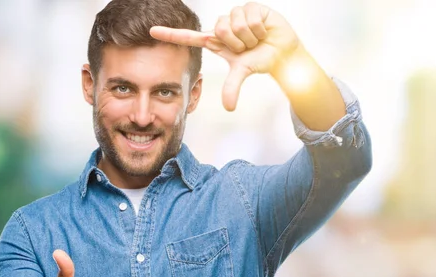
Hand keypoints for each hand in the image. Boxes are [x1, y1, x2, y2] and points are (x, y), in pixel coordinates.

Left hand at [150, 2, 301, 110]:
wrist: (283, 52)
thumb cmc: (261, 60)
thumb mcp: (243, 72)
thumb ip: (232, 87)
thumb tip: (229, 108)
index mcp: (216, 40)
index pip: (189, 37)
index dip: (171, 34)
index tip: (151, 32)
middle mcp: (223, 26)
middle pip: (220, 29)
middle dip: (238, 42)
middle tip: (248, 46)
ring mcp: (236, 14)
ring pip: (235, 23)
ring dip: (250, 35)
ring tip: (257, 38)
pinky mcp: (251, 7)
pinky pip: (249, 16)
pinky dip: (259, 27)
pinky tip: (264, 29)